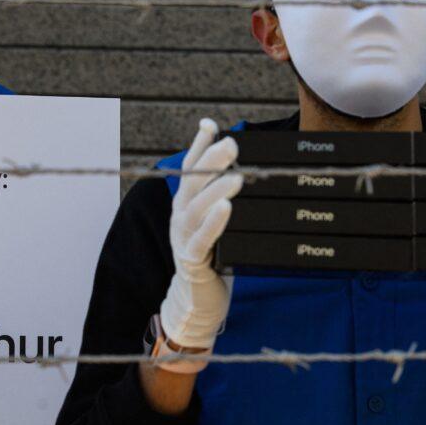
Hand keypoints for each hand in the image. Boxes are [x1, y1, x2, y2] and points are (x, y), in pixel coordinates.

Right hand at [157, 119, 242, 369]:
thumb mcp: (218, 222)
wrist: (197, 300)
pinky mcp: (191, 260)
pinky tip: (227, 209)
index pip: (189, 168)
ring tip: (236, 177)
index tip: (210, 124)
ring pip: (196, 209)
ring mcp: (182, 237)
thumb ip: (224, 198)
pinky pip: (201, 239)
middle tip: (232, 144)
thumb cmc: (214, 257)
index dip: (198, 145)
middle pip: (192, 182)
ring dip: (216, 191)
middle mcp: (180, 215)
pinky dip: (214, 223)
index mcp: (185, 203)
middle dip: (211, 161)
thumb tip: (244, 170)